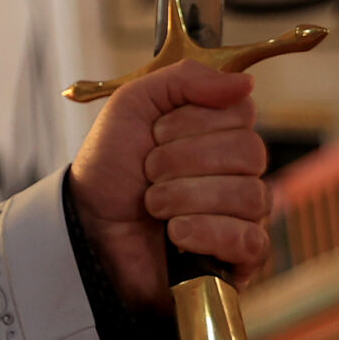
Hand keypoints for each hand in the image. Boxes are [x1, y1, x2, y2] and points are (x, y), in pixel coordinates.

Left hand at [68, 60, 270, 314]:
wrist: (88, 227)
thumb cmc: (111, 169)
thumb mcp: (132, 105)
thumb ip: (185, 80)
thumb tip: (245, 83)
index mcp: (220, 132)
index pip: (242, 111)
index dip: (193, 122)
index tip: (156, 133)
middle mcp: (239, 171)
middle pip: (249, 152)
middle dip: (184, 160)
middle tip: (149, 171)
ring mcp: (243, 216)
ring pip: (249, 195)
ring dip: (185, 198)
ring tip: (153, 205)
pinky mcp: (239, 259)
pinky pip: (250, 241)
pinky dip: (204, 233)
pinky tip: (175, 234)